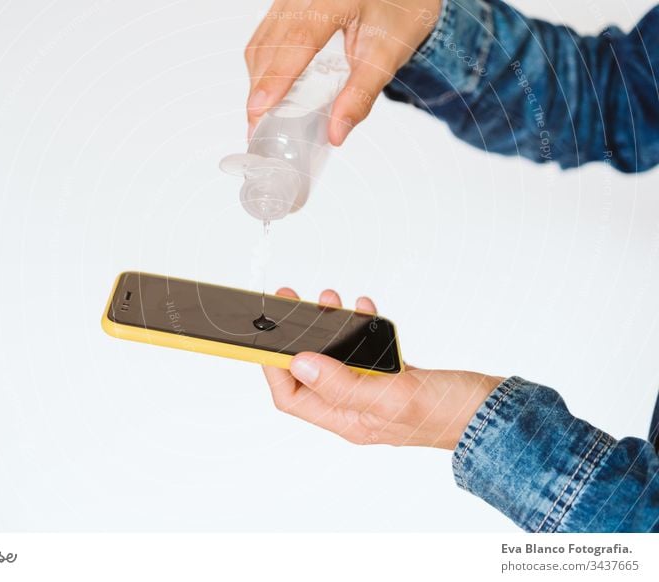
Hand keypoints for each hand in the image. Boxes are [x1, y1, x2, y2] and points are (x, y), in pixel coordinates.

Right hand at [245, 0, 441, 143]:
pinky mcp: (286, 6)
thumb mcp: (386, 58)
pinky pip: (264, 38)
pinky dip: (263, 68)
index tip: (260, 109)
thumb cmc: (397, 19)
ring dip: (258, 80)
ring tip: (261, 115)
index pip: (300, 38)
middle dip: (261, 89)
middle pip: (272, 44)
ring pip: (261, 42)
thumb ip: (361, 95)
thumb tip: (335, 134)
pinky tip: (268, 91)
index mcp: (336, 0)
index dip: (278, 76)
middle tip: (258, 127)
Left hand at [263, 287, 502, 449]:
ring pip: (335, 355)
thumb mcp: (391, 397)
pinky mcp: (390, 375)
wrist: (493, 412)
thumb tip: (299, 364)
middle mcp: (355, 407)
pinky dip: (359, 326)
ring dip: (328, 325)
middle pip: (309, 372)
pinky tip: (364, 309)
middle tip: (292, 302)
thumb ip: (343, 383)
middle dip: (298, 336)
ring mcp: (372, 390)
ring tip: (329, 299)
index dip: (273, 368)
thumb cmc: (449, 412)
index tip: (266, 338)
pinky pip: (363, 348)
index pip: (293, 397)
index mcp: (348, 420)